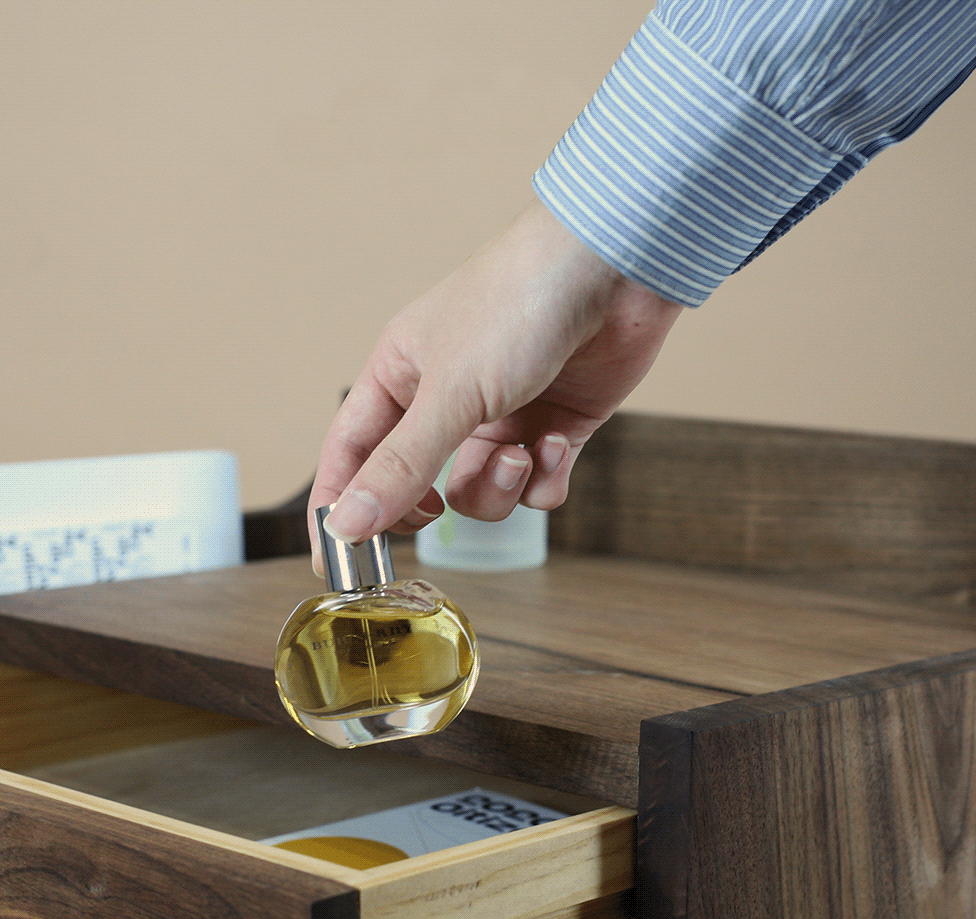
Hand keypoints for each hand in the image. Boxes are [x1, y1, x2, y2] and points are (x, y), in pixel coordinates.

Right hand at [307, 198, 682, 573]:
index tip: (335, 563)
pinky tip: (558, 443)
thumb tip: (345, 526)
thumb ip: (400, 465)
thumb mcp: (450, 392)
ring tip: (520, 455)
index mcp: (400, 375)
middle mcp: (448, 397)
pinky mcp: (556, 425)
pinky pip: (536, 484)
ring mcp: (505, 413)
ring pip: (481, 490)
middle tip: (434, 513)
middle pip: (416, 483)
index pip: (351, 454)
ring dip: (499, 487)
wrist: (612, 273)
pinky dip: (545, 477)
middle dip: (429, 505)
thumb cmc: (517, 304)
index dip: (339, 507)